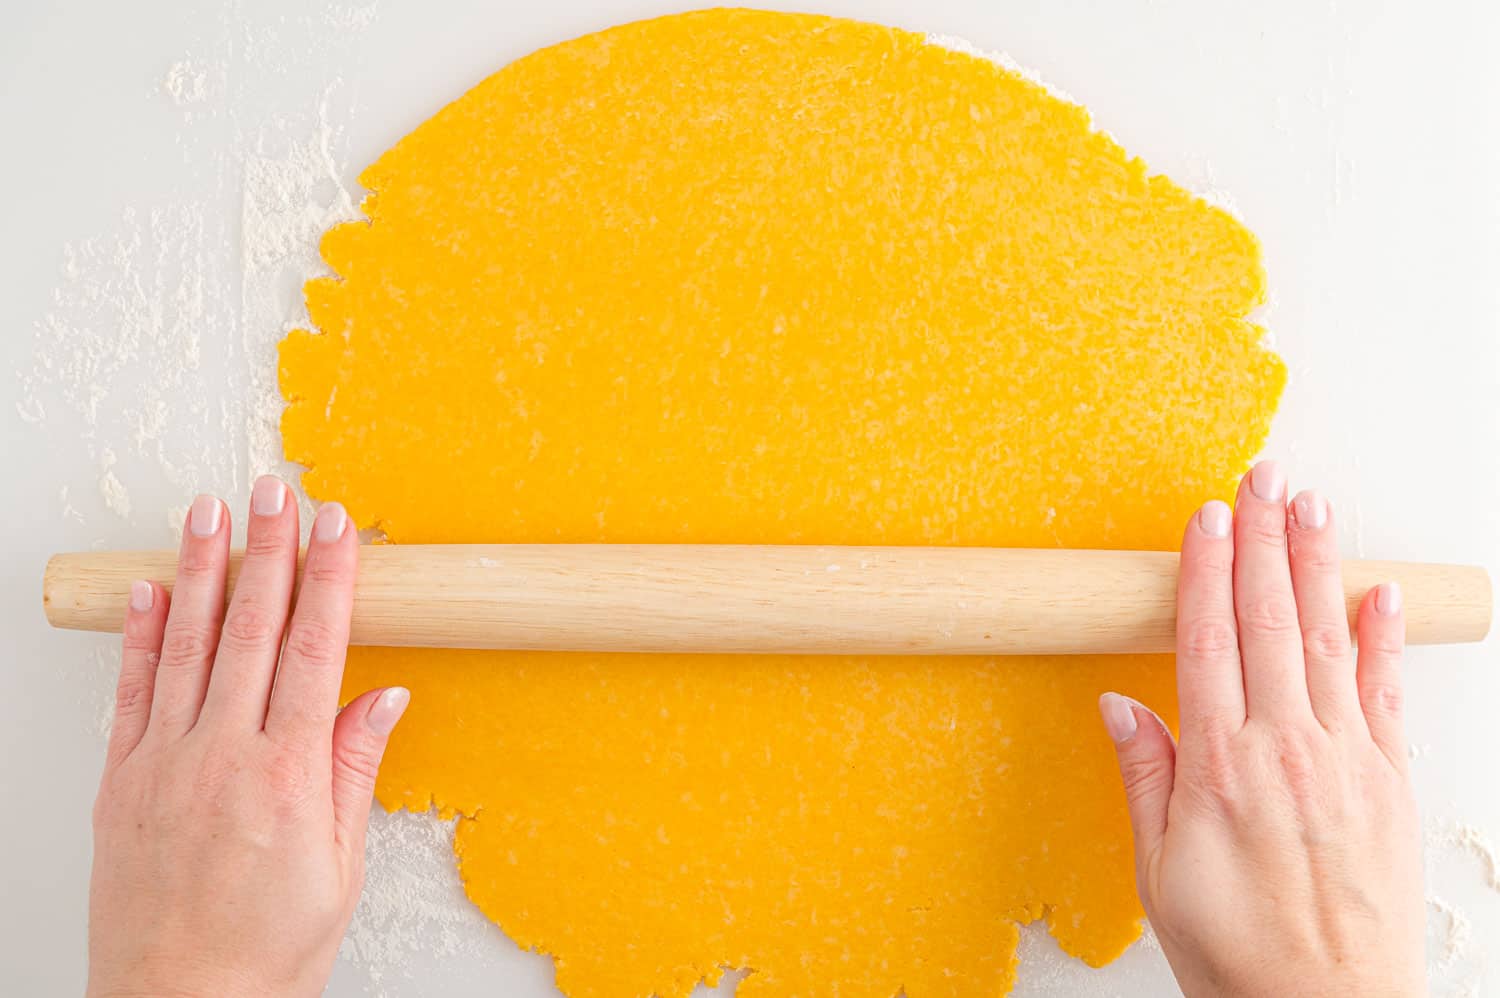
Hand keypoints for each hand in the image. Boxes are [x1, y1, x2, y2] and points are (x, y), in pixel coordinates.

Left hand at [87, 477, 408, 997]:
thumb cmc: (266, 953)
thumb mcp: (338, 867)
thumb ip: (353, 771)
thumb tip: (380, 698)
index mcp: (286, 775)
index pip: (313, 649)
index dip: (328, 579)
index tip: (336, 526)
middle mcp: (221, 757)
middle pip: (249, 630)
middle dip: (266, 550)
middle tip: (273, 489)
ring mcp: (163, 765)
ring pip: (184, 646)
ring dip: (199, 571)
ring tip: (207, 512)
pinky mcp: (119, 784)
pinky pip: (129, 695)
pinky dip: (138, 637)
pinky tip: (147, 591)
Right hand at [1100, 461, 1424, 996]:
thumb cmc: (1237, 950)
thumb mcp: (1158, 871)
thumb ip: (1145, 776)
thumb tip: (1121, 705)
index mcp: (1220, 767)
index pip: (1209, 640)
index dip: (1206, 571)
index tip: (1206, 518)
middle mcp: (1286, 749)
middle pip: (1271, 619)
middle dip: (1263, 539)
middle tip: (1261, 478)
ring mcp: (1346, 760)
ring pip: (1328, 639)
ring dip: (1318, 564)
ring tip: (1312, 505)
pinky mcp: (1389, 783)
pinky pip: (1386, 695)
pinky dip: (1384, 638)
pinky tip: (1380, 592)